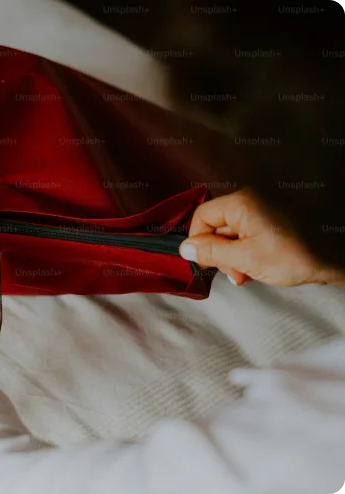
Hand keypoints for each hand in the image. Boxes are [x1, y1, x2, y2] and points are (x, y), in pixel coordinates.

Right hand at [179, 188, 344, 286]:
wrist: (333, 259)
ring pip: (232, 232)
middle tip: (232, 274)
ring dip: (233, 256)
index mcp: (242, 203)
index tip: (204, 261)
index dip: (198, 241)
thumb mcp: (244, 259)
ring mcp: (263, 208)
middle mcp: (251, 200)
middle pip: (217, 225)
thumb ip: (211, 253)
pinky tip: (254, 266)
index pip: (203, 216)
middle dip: (220, 253)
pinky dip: (246, 250)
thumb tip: (184, 249)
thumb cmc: (293, 257)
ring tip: (245, 274)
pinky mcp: (272, 218)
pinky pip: (247, 232)